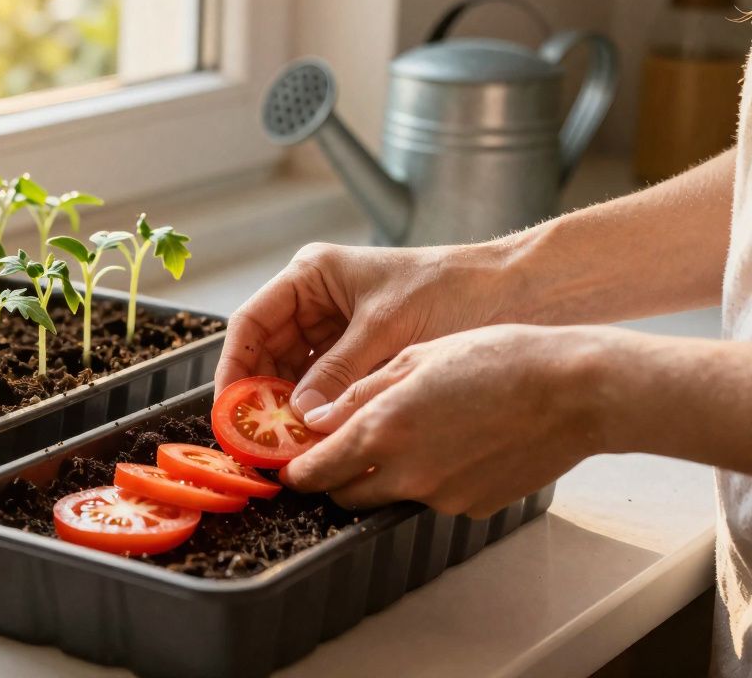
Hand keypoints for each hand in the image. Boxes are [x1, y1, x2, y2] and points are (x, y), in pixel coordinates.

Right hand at [215, 242, 510, 414]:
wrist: (513, 293)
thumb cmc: (453, 289)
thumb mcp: (387, 329)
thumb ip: (340, 372)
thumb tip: (300, 417)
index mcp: (312, 275)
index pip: (251, 322)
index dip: (233, 366)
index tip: (229, 407)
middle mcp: (316, 299)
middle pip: (267, 352)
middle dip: (260, 395)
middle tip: (256, 438)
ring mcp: (336, 327)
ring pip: (293, 374)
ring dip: (288, 408)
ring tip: (284, 444)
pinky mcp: (359, 353)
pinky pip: (324, 385)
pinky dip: (318, 410)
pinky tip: (316, 436)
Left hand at [280, 324, 607, 517]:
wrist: (574, 391)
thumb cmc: (498, 359)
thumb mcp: (414, 358)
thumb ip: (358, 394)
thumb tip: (317, 419)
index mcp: (382, 432)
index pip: (315, 472)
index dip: (298, 469)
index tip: (293, 463)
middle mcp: (406, 474)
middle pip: (345, 494)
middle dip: (336, 476)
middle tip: (343, 447)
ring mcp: (441, 497)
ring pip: (389, 497)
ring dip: (383, 477)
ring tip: (413, 433)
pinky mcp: (473, 507)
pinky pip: (434, 498)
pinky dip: (431, 478)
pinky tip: (456, 443)